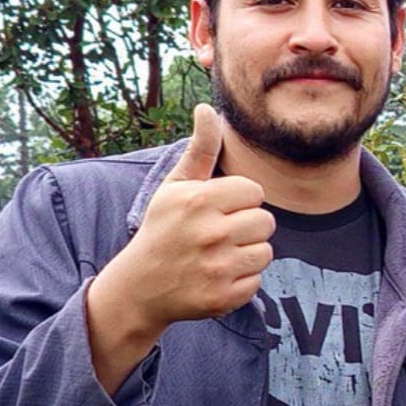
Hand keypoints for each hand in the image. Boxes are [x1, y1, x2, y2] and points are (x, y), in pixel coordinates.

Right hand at [92, 103, 275, 333]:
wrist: (139, 287)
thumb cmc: (162, 228)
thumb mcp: (175, 186)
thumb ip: (200, 149)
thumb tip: (208, 108)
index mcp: (199, 201)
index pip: (255, 192)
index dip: (240, 200)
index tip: (218, 209)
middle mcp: (210, 234)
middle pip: (265, 222)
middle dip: (246, 226)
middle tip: (218, 234)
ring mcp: (217, 268)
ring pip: (266, 252)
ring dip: (247, 253)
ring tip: (218, 254)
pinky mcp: (223, 297)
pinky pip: (257, 280)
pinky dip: (241, 280)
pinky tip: (217, 276)